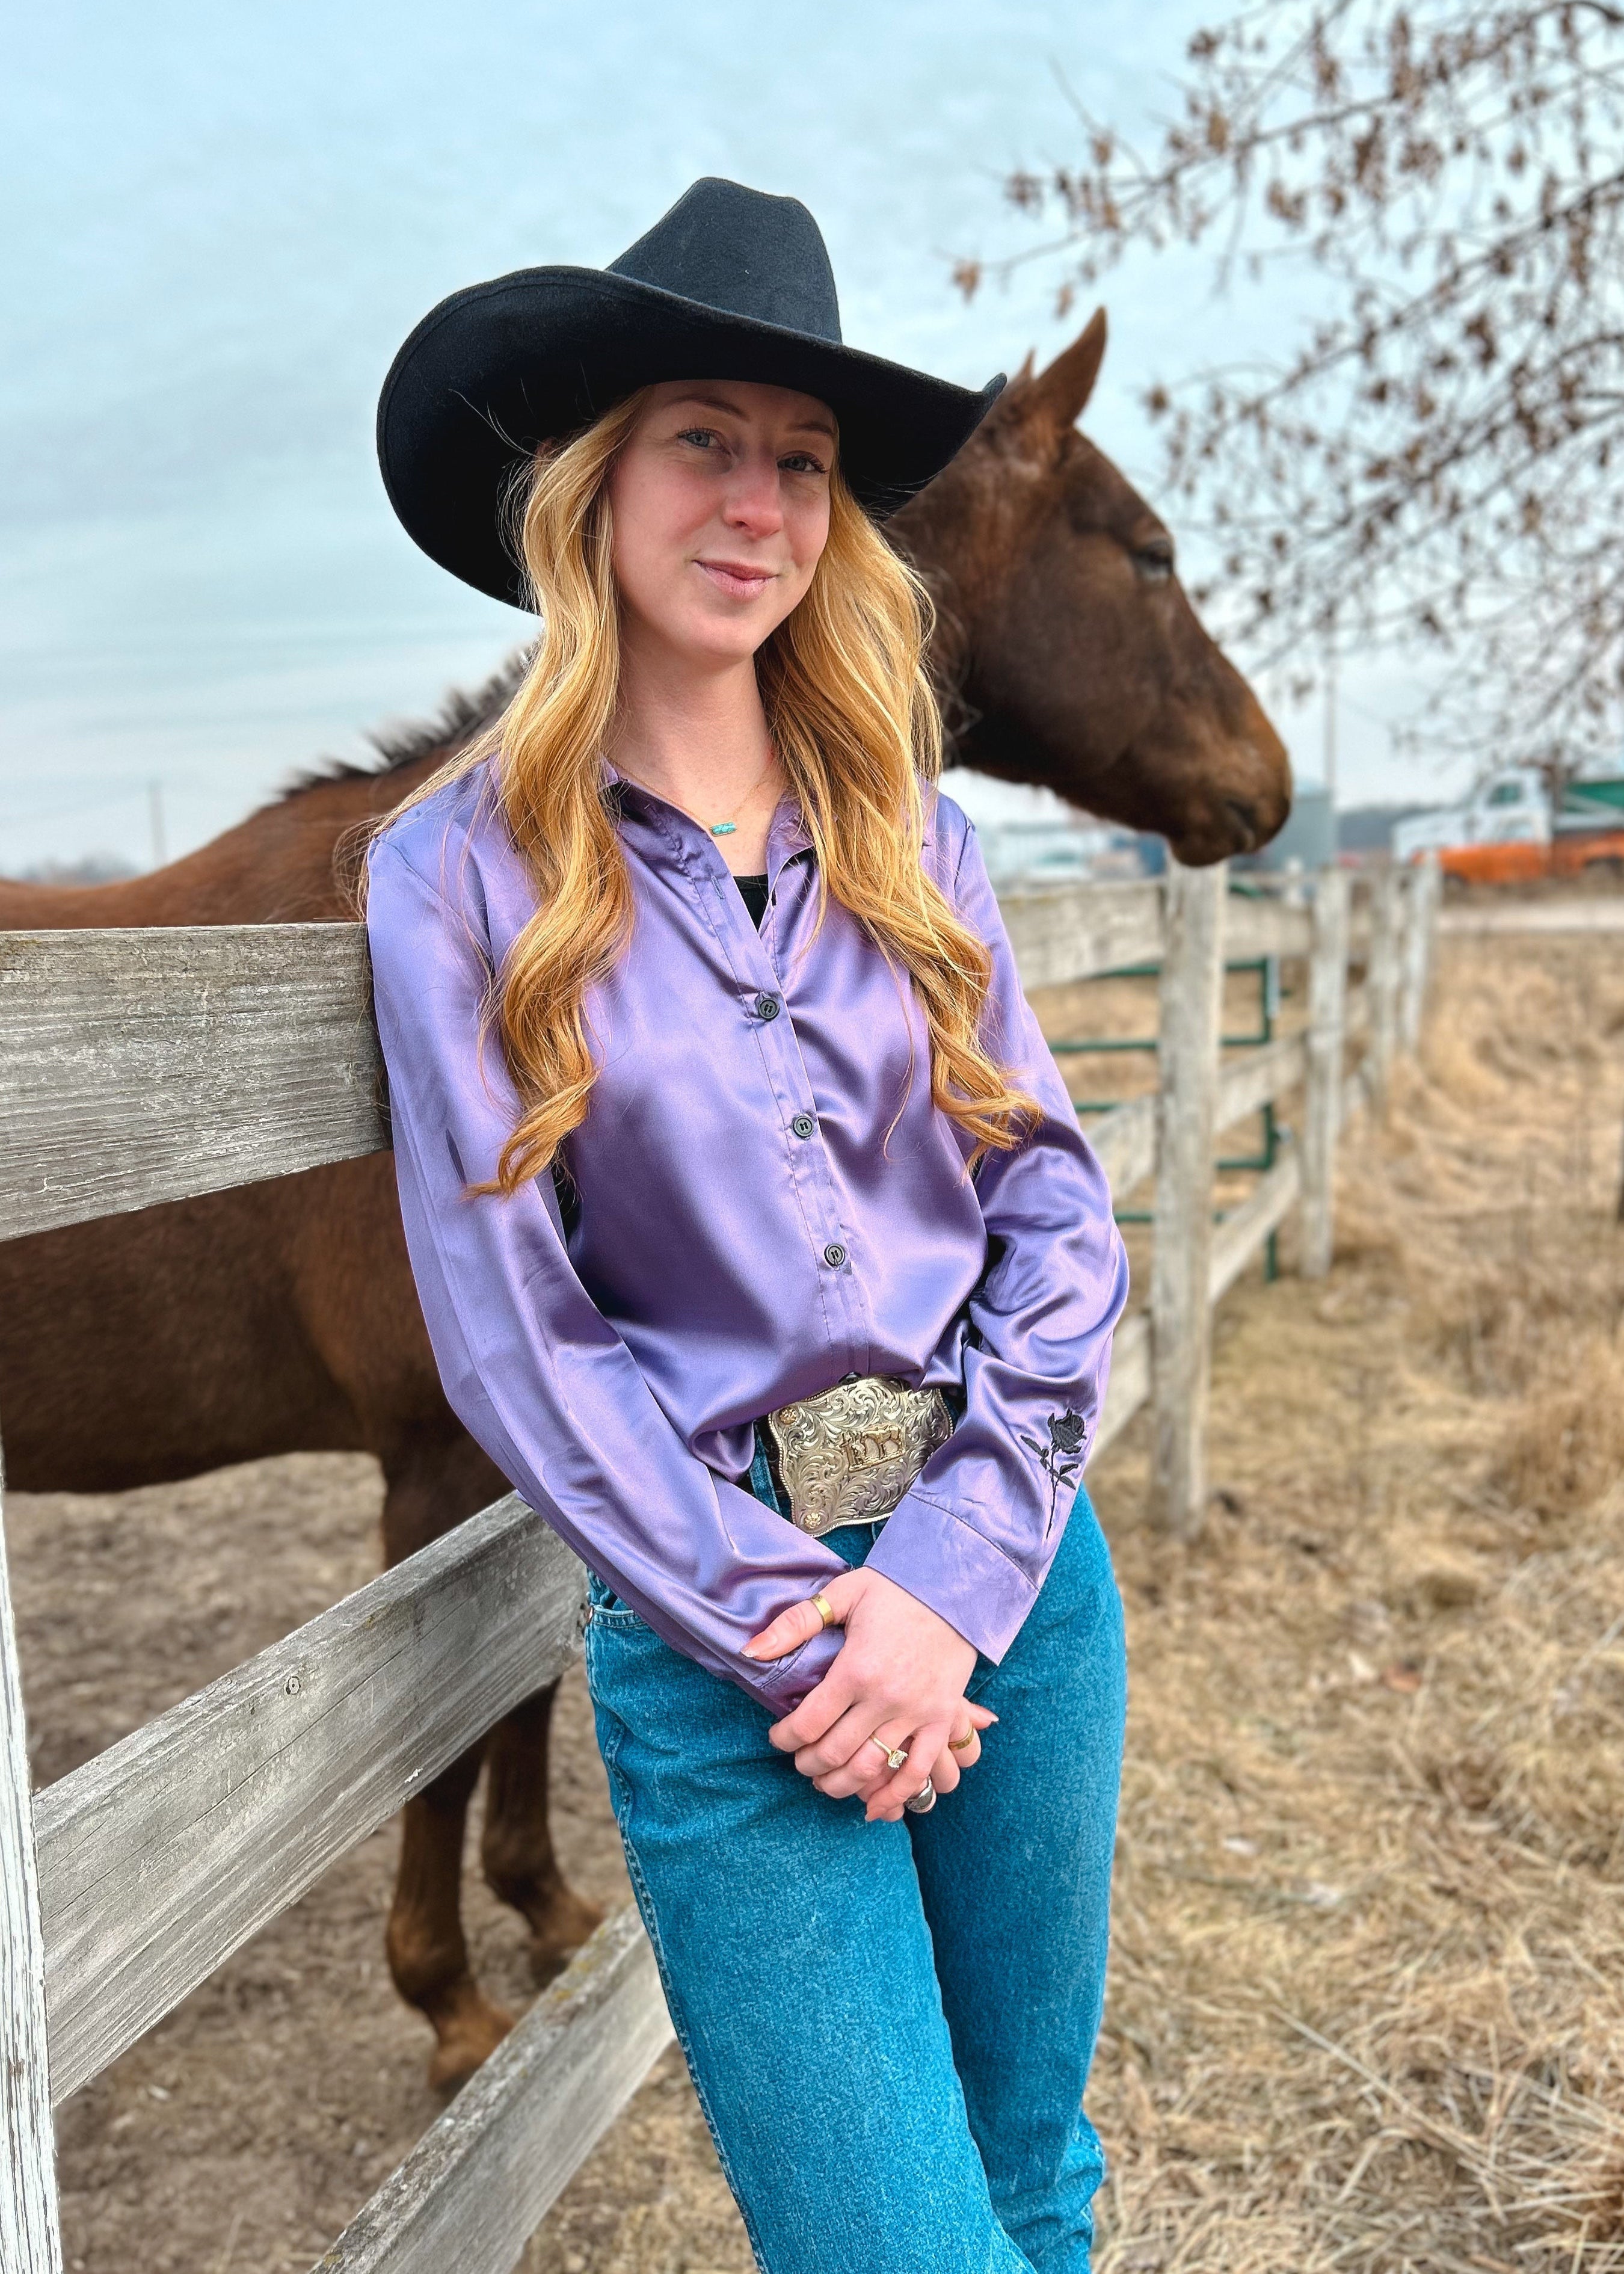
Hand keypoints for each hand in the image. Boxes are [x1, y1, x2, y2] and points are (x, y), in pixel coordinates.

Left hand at [743, 1567, 995, 1821]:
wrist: (955, 1588)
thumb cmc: (895, 1589)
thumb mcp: (842, 1594)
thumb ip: (794, 1623)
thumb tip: (750, 1650)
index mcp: (855, 1669)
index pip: (807, 1723)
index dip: (784, 1738)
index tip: (777, 1737)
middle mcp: (885, 1698)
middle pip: (834, 1752)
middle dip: (808, 1764)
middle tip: (799, 1761)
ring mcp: (916, 1713)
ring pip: (870, 1768)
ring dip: (841, 1784)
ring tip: (825, 1781)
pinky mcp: (942, 1720)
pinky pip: (918, 1770)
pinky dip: (895, 1795)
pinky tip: (874, 1807)